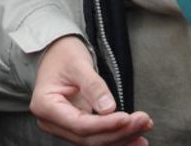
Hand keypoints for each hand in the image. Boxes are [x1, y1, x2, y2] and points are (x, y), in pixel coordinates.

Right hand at [30, 36, 152, 144]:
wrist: (56, 52)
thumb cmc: (63, 54)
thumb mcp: (77, 63)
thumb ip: (93, 86)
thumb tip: (109, 109)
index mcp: (45, 105)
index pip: (80, 124)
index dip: (105, 125)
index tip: (127, 118)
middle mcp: (52, 122)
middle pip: (89, 138)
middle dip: (119, 132)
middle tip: (143, 120)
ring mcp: (64, 126)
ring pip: (95, 141)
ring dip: (122, 137)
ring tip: (144, 126)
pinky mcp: (77, 127)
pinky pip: (97, 137)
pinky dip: (117, 137)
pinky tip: (136, 138)